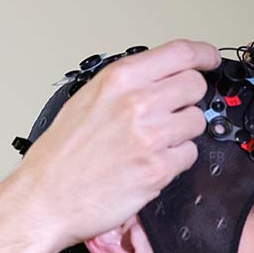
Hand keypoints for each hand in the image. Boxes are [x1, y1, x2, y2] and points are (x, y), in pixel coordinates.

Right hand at [0, 39, 220, 252]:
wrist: (45, 199)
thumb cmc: (58, 157)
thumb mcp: (84, 102)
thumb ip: (124, 86)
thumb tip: (159, 78)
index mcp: (118, 80)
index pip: (180, 53)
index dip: (203, 55)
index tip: (209, 60)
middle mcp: (137, 103)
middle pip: (195, 86)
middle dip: (189, 99)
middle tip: (173, 112)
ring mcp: (151, 136)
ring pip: (196, 122)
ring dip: (181, 133)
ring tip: (151, 145)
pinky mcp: (159, 169)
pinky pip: (189, 156)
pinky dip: (174, 162)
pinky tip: (148, 165)